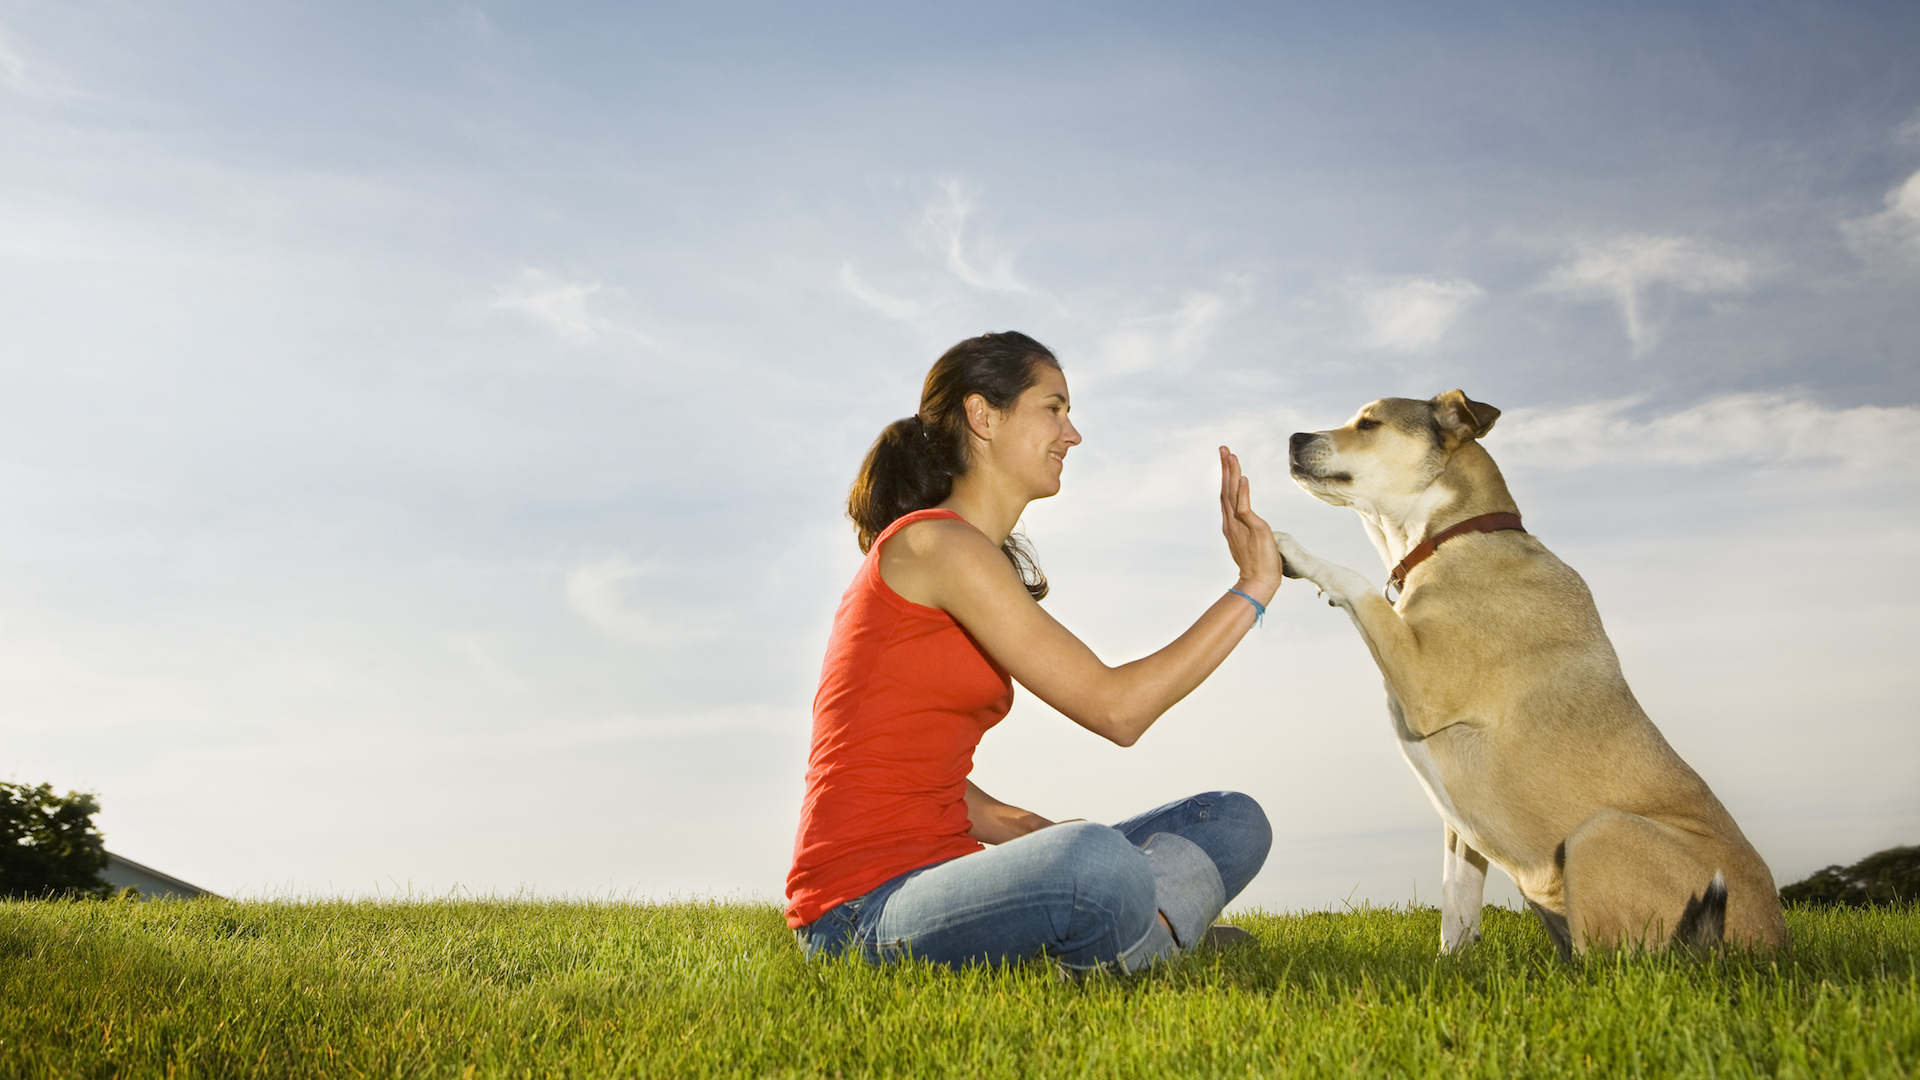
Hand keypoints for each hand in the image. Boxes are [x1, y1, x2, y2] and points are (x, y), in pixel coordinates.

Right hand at [1220, 446, 1282, 600]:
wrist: (1259, 582)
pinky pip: (1245, 507)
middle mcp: (1232, 522)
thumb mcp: (1251, 542)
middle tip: (1223, 449)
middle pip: (1226, 489)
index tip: (1226, 460)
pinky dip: (1243, 492)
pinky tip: (1244, 478)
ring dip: (1232, 473)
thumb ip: (1249, 529)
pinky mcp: (1253, 528)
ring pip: (1233, 494)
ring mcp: (1240, 525)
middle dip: (1225, 468)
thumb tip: (1253, 523)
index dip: (1226, 476)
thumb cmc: (1258, 565)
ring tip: (1230, 455)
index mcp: (1231, 524)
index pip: (1227, 495)